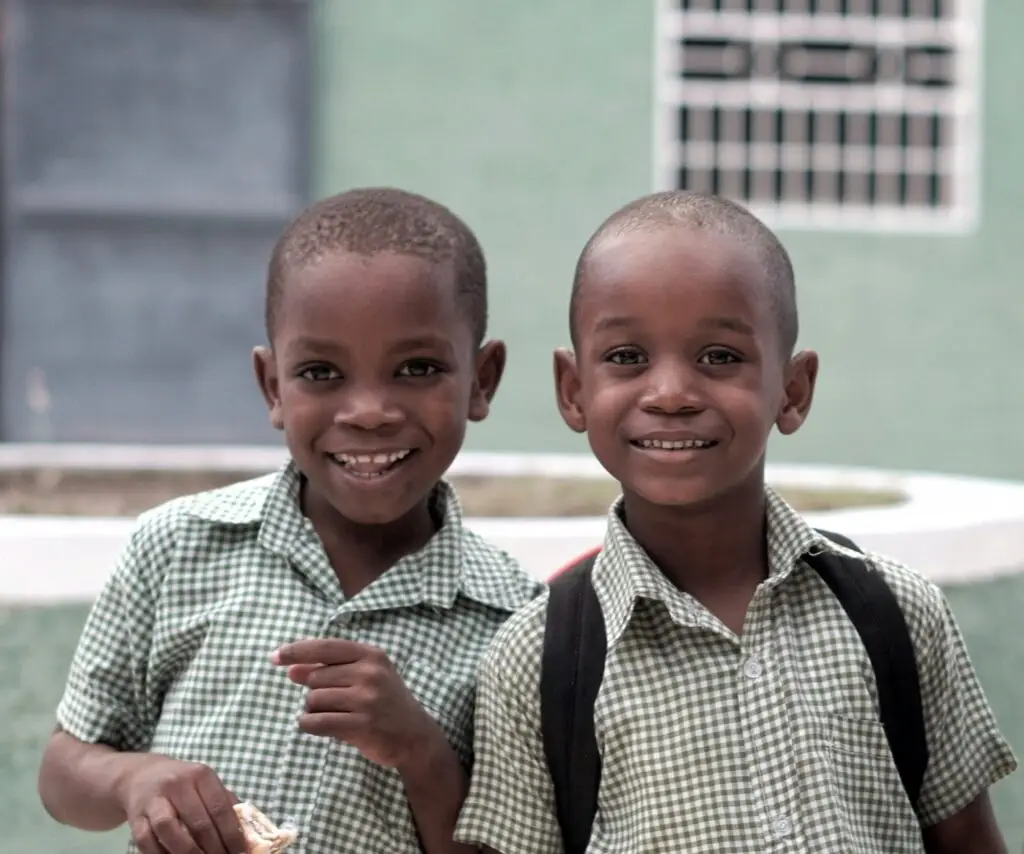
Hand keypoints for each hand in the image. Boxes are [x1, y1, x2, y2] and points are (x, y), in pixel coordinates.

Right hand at [115, 754, 247, 853]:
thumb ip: (225, 803)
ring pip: (169, 830)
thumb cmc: (183, 784)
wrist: (142, 776)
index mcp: (201, 775)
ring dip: (188, 852)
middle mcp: (177, 784)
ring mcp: (154, 800)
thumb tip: (246, 833)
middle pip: (198, 822)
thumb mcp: (205, 784)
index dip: (232, 834)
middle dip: (214, 848)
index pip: (220, 808)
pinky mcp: (136, 816)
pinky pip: (146, 841)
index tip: (241, 852)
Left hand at [273, 639, 439, 769]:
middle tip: (336, 702)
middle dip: (314, 691)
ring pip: (313, 700)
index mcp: (371, 655)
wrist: (415, 735)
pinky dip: (310, 724)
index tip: (275, 657)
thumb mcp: (366, 676)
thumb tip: (291, 669)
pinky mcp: (361, 725)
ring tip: (337, 715)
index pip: (325, 647)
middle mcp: (370, 673)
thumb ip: (331, 669)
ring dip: (314, 710)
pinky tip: (320, 725)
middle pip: (315, 677)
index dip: (296, 650)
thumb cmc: (385, 702)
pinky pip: (316, 722)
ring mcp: (367, 699)